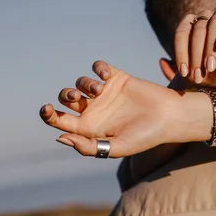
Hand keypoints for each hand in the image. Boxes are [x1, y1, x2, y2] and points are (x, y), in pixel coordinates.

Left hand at [39, 61, 188, 157]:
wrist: (169, 117)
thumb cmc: (145, 136)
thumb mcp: (116, 147)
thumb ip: (89, 147)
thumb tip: (60, 137)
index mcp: (90, 128)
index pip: (61, 121)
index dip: (49, 115)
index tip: (45, 109)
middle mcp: (95, 109)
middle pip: (67, 98)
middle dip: (65, 95)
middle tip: (76, 97)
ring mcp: (106, 93)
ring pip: (81, 82)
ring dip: (84, 83)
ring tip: (99, 89)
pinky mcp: (117, 78)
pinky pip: (98, 67)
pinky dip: (98, 68)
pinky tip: (106, 76)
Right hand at [174, 5, 215, 87]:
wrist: (211, 79)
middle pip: (214, 23)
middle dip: (211, 48)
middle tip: (210, 68)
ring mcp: (202, 18)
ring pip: (197, 29)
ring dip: (196, 54)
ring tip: (198, 76)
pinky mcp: (186, 25)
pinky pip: (181, 34)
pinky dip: (181, 53)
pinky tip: (184, 70)